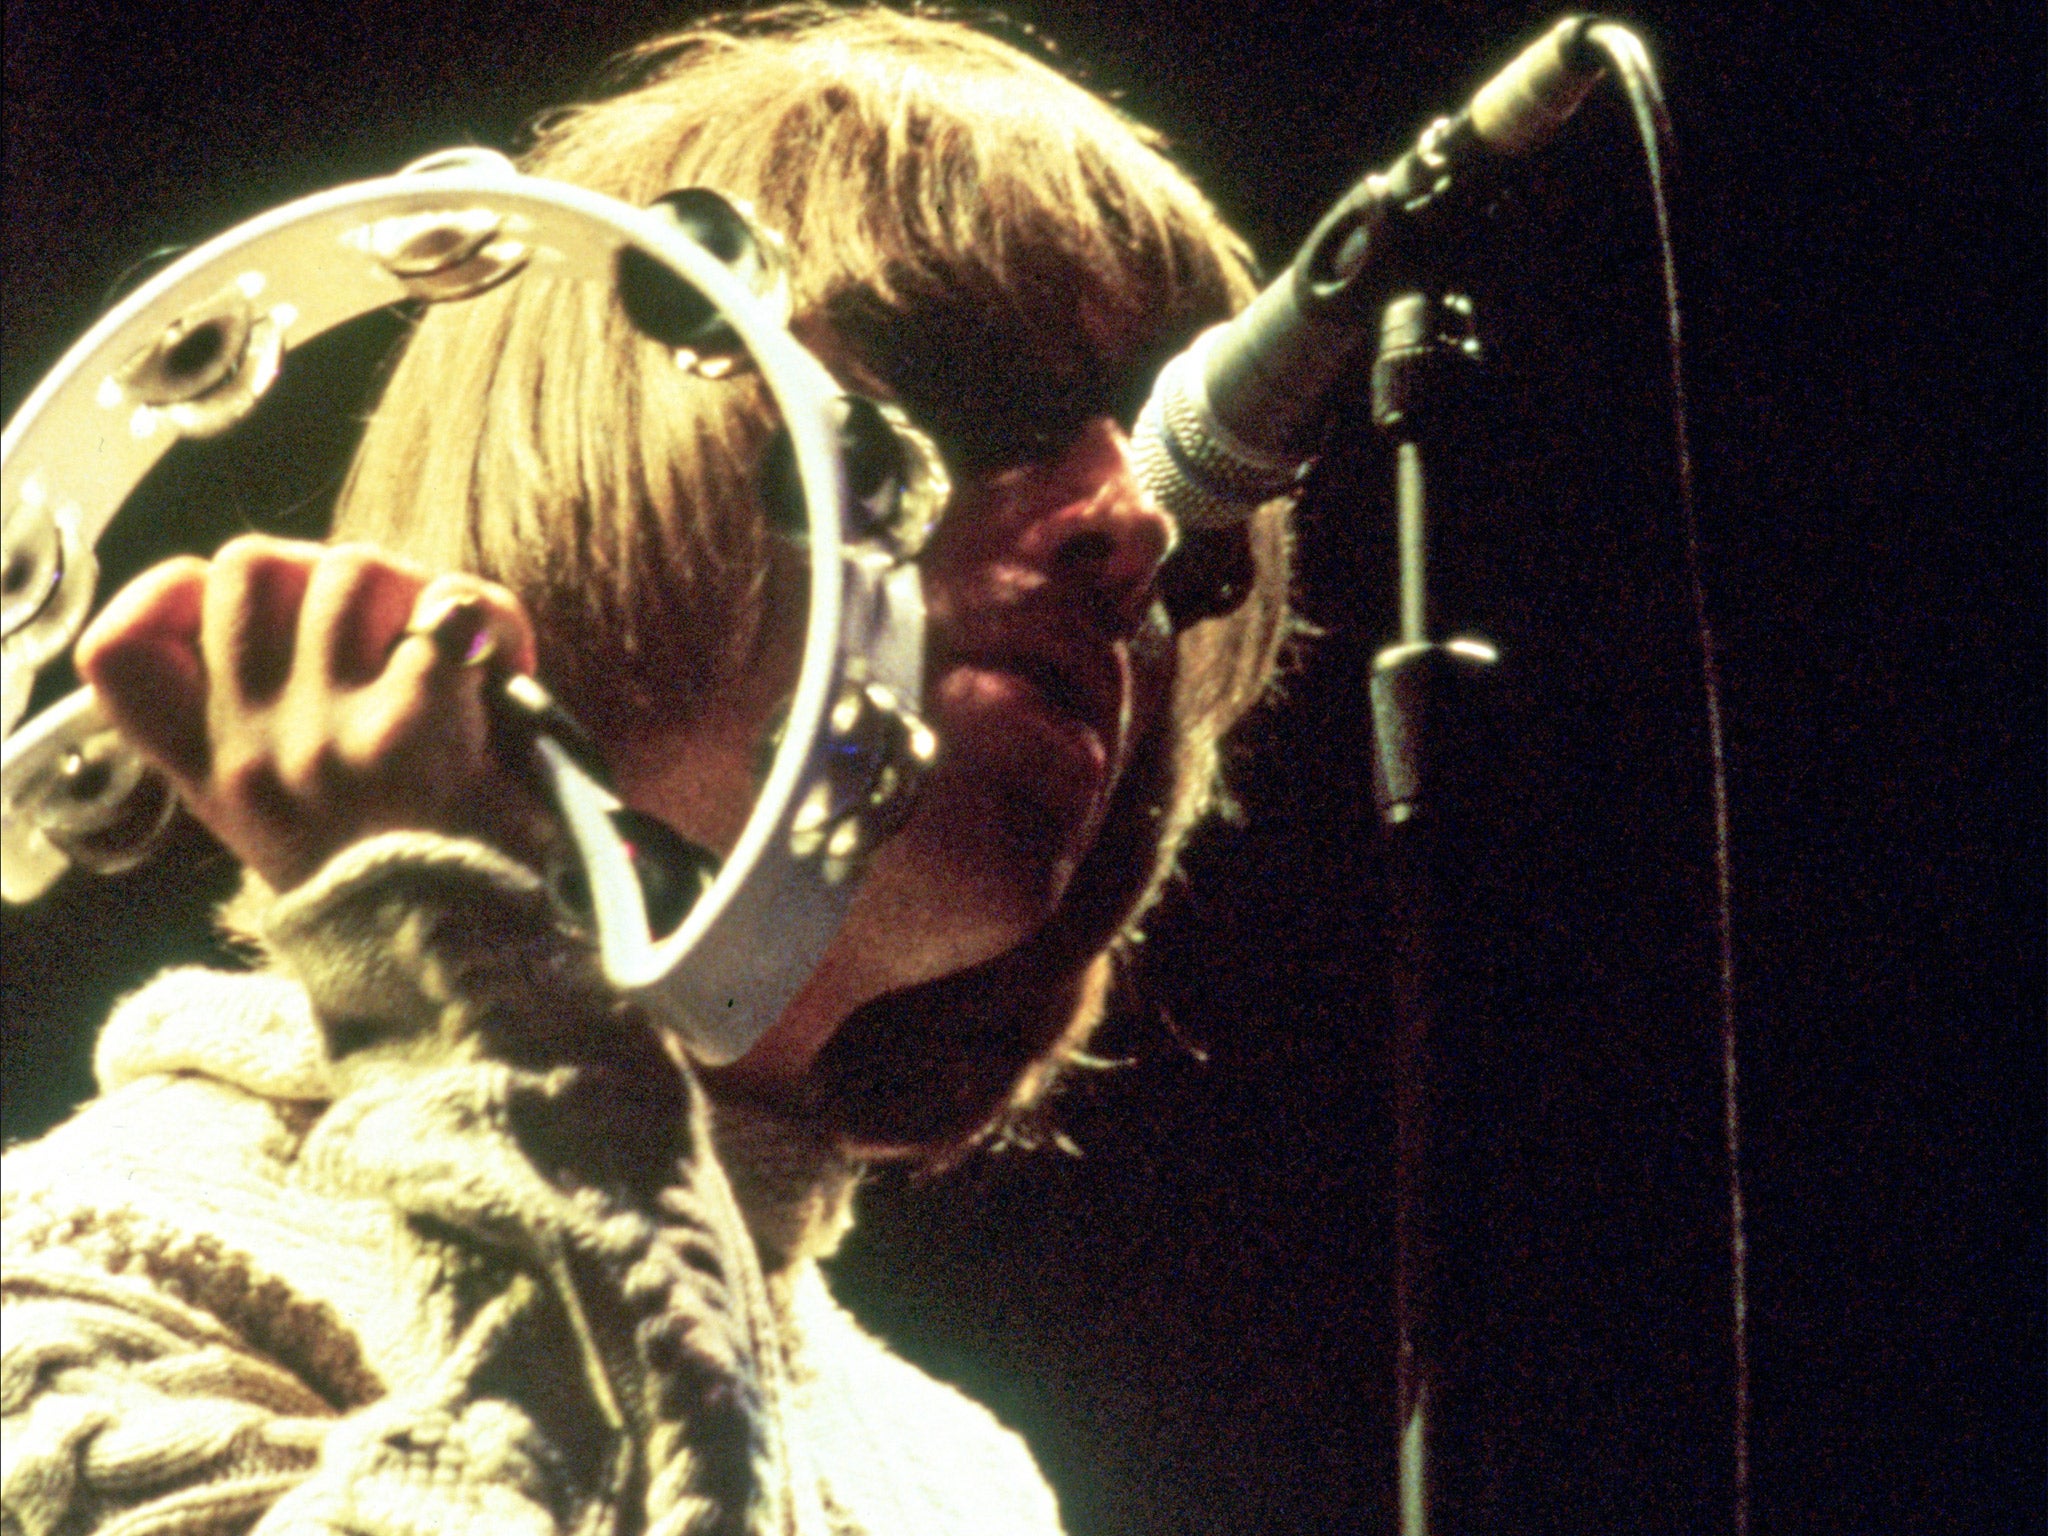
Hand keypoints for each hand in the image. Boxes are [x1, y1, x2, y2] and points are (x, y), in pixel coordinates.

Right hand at [76, 536, 544, 893]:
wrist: (466, 962)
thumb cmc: (407, 877)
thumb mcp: (298, 818)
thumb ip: (273, 719)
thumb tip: (311, 595)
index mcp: (215, 771)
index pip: (121, 652)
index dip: (171, 593)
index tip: (237, 609)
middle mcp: (253, 751)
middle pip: (247, 566)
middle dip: (324, 570)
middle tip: (384, 626)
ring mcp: (323, 737)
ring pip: (351, 568)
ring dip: (414, 589)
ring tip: (455, 650)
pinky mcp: (409, 731)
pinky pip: (447, 610)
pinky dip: (488, 618)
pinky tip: (506, 661)